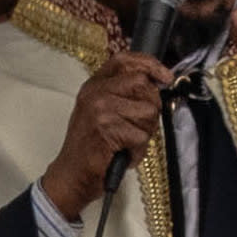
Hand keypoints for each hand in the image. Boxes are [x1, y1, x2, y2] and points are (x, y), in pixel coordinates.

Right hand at [41, 39, 177, 224]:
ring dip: (145, 132)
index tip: (165, 77)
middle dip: (151, 108)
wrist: (70, 176)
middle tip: (137, 127)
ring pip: (148, 112)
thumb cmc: (92, 145)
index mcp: (93, 86)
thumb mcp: (102, 111)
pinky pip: (142, 136)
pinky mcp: (107, 130)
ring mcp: (99, 110)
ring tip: (126, 142)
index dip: (149, 64)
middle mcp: (94, 94)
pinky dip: (138, 151)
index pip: (124, 60)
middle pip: (144, 85)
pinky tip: (123, 155)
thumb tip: (160, 80)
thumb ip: (124, 92)